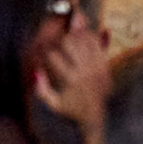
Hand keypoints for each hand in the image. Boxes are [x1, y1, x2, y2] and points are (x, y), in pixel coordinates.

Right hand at [36, 21, 109, 135]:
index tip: (42, 44)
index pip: (54, 56)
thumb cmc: (71, 109)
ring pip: (86, 42)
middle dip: (62, 36)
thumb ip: (41, 89)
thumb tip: (37, 71)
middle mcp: (84, 71)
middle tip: (58, 31)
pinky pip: (99, 46)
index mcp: (70, 80)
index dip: (45, 48)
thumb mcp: (52, 104)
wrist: (95, 114)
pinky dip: (92, 37)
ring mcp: (96, 67)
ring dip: (77, 33)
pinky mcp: (105, 66)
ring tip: (70, 29)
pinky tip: (85, 34)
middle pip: (71, 44)